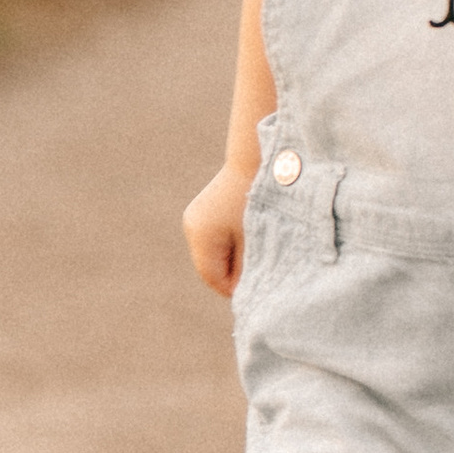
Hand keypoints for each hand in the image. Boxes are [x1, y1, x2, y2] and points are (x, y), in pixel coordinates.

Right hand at [182, 164, 251, 295]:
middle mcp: (191, 228)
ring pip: (211, 255)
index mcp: (202, 235)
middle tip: (259, 271)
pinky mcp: (201, 213)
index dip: (235, 289)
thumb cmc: (262, 200)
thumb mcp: (257, 241)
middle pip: (210, 268)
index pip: (213, 278)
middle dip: (233, 273)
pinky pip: (213, 240)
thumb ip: (247, 270)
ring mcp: (194, 219)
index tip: (258, 287)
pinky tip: (247, 236)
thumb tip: (242, 293)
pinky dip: (229, 244)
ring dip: (231, 258)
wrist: (256, 158)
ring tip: (255, 250)